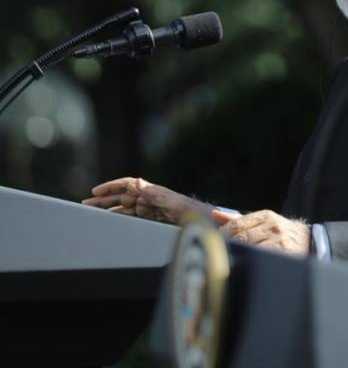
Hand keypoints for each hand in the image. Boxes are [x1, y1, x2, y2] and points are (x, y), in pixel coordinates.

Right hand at [83, 177, 207, 223]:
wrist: (204, 223)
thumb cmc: (192, 211)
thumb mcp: (174, 202)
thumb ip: (156, 194)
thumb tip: (138, 182)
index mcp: (153, 192)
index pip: (128, 185)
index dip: (111, 186)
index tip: (95, 191)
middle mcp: (149, 199)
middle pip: (122, 196)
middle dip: (104, 199)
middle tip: (86, 205)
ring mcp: (150, 210)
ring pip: (124, 208)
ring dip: (109, 210)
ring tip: (92, 214)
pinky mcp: (153, 220)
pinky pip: (132, 218)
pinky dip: (120, 219)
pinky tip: (110, 222)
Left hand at [211, 209, 309, 256]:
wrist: (309, 241)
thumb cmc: (280, 233)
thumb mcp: (263, 222)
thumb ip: (239, 220)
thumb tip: (215, 214)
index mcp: (266, 215)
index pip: (237, 223)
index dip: (223, 234)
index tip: (215, 242)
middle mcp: (273, 225)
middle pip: (242, 236)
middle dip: (229, 245)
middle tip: (218, 254)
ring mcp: (279, 239)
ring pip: (251, 248)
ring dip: (239, 254)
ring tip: (231, 260)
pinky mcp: (284, 253)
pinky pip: (262, 257)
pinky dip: (252, 260)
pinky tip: (247, 264)